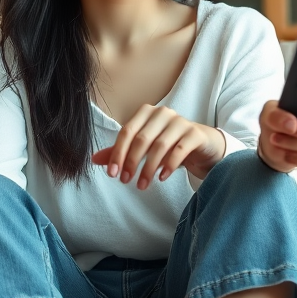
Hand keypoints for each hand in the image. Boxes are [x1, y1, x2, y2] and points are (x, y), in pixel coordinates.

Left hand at [91, 104, 226, 187]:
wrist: (202, 145)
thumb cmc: (169, 144)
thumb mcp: (144, 148)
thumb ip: (122, 152)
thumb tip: (94, 159)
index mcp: (146, 113)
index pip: (127, 132)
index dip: (117, 153)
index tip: (112, 173)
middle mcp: (163, 113)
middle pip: (141, 139)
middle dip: (131, 162)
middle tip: (125, 181)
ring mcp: (181, 122)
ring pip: (159, 146)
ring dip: (148, 168)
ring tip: (142, 185)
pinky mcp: (195, 133)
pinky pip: (179, 149)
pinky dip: (168, 165)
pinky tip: (161, 178)